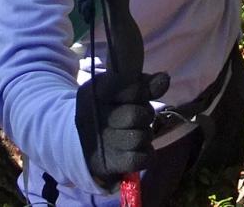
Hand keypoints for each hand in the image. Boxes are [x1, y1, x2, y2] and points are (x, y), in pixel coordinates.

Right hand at [74, 66, 168, 186]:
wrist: (79, 140)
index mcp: (96, 91)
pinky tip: (136, 148)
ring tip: (134, 132)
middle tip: (138, 116)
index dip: (140, 91)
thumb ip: (143, 83)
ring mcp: (101, 142)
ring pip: (141, 137)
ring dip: (144, 134)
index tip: (138, 94)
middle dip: (144, 114)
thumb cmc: (106, 108)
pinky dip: (145, 153)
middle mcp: (96, 116)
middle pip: (136, 115)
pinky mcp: (110, 164)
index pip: (130, 87)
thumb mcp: (119, 89)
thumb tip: (164, 79)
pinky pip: (141, 158)